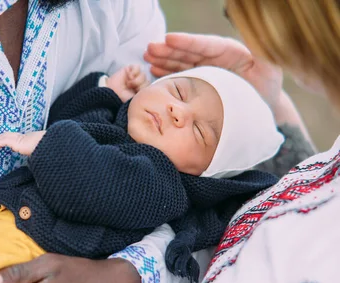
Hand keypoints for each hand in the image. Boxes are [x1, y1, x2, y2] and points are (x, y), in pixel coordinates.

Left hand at [0, 130, 45, 155]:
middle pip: (8, 134)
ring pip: (4, 136)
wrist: (46, 145)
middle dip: (0, 138)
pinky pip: (3, 141)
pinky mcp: (15, 141)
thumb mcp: (38, 153)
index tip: (4, 143)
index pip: (15, 136)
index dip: (8, 138)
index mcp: (27, 138)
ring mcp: (18, 138)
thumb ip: (34, 155)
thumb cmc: (45, 149)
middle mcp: (22, 136)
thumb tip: (36, 164)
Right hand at [105, 65, 148, 101]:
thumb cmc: (122, 99)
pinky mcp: (129, 70)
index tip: (137, 95)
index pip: (151, 88)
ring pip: (144, 75)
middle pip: (148, 81)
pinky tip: (130, 77)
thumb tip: (153, 89)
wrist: (111, 94)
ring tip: (129, 85)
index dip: (145, 90)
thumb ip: (144, 93)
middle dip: (141, 86)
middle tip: (132, 90)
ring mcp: (134, 76)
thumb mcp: (136, 99)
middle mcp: (139, 84)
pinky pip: (137, 67)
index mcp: (141, 92)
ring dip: (137, 81)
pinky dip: (135, 72)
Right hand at [144, 32, 282, 110]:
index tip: (169, 38)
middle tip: (150, 47)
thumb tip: (254, 41)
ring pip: (180, 61)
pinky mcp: (197, 82)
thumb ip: (262, 54)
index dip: (187, 42)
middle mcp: (213, 59)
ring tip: (147, 56)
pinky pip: (179, 75)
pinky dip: (166, 72)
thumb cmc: (266, 90)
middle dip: (169, 49)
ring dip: (163, 58)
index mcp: (229, 52)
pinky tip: (153, 69)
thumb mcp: (269, 70)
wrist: (260, 109)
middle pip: (188, 51)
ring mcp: (204, 70)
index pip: (205, 44)